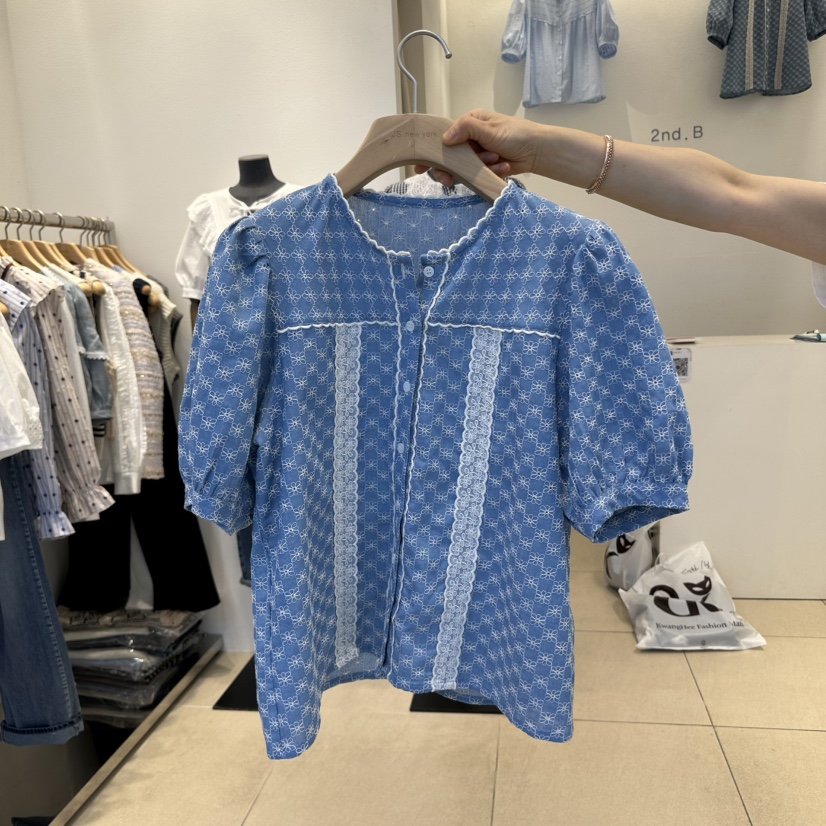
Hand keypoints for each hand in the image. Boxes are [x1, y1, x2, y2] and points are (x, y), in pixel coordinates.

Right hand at [414, 109, 541, 187]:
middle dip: (453, 169)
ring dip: (480, 168)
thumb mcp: (489, 128)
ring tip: (497, 161)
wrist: (538, 151)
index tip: (420, 166)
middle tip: (450, 181)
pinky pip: (478, 175)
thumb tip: (444, 137)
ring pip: (464, 169)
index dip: (431, 151)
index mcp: (469, 124)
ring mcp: (478, 155)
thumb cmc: (516, 134)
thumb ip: (465, 129)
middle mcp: (470, 139)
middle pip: (450, 158)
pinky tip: (503, 167)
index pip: (443, 136)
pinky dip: (490, 173)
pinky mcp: (485, 168)